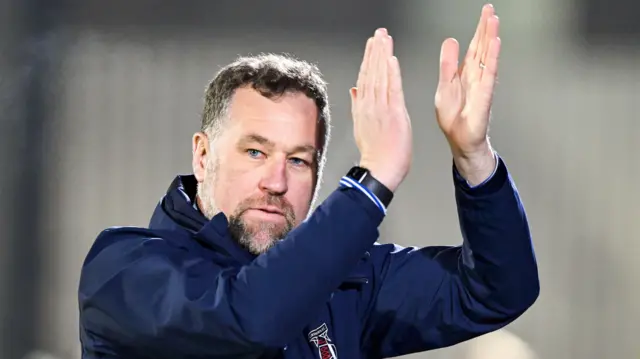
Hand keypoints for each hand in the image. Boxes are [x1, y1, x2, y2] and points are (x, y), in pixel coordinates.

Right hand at [350, 28, 411, 191]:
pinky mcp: (394, 113)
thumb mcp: (362, 127)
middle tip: (378, 35)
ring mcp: (381, 109)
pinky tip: (391, 60)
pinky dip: (391, 74)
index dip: (368, 60)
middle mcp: (370, 106)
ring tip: (383, 40)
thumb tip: (354, 91)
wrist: (379, 170)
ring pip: (380, 77)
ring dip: (382, 57)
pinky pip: (392, 89)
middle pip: (372, 73)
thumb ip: (358, 106)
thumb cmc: (376, 154)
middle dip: (375, 52)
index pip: (365, 78)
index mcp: (363, 108)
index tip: (371, 45)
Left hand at [434, 4, 499, 183]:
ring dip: (491, 38)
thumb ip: (447, 65)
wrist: (460, 140)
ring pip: (487, 57)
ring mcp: (482, 85)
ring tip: (494, 20)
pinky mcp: (484, 96)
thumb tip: (450, 41)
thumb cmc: (453, 118)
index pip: (474, 47)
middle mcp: (476, 77)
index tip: (485, 13)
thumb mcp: (444, 86)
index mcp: (464, 74)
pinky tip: (495, 45)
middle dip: (487, 28)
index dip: (479, 30)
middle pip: (482, 47)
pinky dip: (491, 58)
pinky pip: (488, 74)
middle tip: (491, 10)